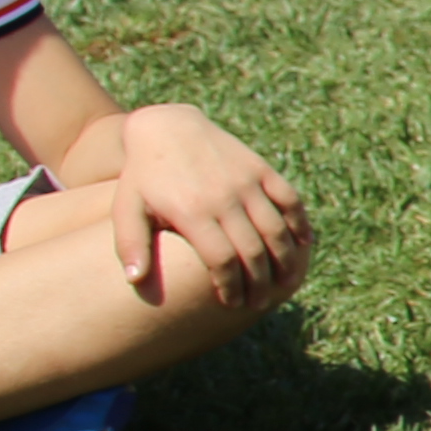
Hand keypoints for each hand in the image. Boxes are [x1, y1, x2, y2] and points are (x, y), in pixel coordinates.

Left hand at [91, 103, 313, 308]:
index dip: (231, 286)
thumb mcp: (127, 208)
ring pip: (276, 230)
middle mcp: (224, 198)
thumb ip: (130, 245)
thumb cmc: (143, 176)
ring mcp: (246, 182)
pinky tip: (303, 245)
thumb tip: (134, 281)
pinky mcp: (260, 169)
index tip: (232, 303)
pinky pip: (289, 201)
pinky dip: (300, 224)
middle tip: (259, 302)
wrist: (166, 127)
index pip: (222, 261)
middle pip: (254, 251)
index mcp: (192, 212)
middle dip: (260, 283)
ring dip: (286, 261)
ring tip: (286, 284)